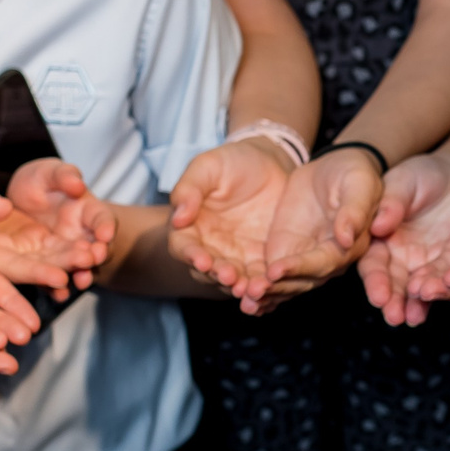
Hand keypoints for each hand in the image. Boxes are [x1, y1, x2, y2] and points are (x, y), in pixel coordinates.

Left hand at [0, 158, 116, 294]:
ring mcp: (64, 255)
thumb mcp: (47, 172)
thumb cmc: (38, 184)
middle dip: (94, 254)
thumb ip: (63, 175)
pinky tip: (57, 294)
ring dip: (81, 274)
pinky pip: (54, 281)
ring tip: (81, 280)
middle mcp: (80, 236)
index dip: (105, 225)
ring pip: (75, 267)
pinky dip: (57, 289)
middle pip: (91, 248)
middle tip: (93, 258)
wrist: (14, 204)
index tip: (106, 232)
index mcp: (86, 211)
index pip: (101, 218)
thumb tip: (77, 184)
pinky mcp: (47, 268)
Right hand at [168, 137, 297, 298]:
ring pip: (233, 279)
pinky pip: (260, 278)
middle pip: (208, 270)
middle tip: (230, 277)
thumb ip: (189, 189)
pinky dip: (263, 286)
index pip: (183, 247)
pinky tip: (270, 287)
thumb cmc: (233, 162)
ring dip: (241, 286)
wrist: (271, 163)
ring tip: (250, 288)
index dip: (191, 256)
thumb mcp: (208, 166)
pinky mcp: (261, 260)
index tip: (202, 260)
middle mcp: (210, 247)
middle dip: (218, 276)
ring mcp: (236, 256)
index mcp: (191, 226)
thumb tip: (178, 218)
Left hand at [251, 147, 384, 310]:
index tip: (275, 270)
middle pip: (302, 281)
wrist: (334, 169)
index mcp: (350, 246)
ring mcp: (305, 259)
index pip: (324, 263)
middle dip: (277, 288)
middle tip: (252, 291)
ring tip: (244, 298)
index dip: (300, 268)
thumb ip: (354, 210)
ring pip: (286, 284)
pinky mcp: (286, 253)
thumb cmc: (353, 174)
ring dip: (266, 293)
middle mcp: (328, 259)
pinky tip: (240, 295)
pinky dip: (259, 286)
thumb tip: (347, 238)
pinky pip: (273, 276)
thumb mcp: (359, 184)